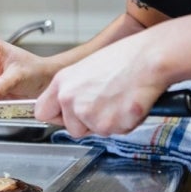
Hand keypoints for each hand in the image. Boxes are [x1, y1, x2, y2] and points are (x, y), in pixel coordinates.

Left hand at [35, 32, 169, 136]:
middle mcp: (70, 99)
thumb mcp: (86, 68)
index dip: (57, 116)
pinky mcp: (108, 125)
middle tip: (105, 104)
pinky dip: (124, 123)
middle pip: (71, 128)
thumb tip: (70, 105)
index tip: (66, 115)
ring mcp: (88, 114)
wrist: (148, 60)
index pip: (42, 112)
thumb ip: (73, 89)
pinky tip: (128, 104)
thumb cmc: (124, 59)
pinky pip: (115, 133)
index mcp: (61, 83)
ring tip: (119, 99)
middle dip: (87, 123)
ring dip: (108, 122)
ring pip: (95, 132)